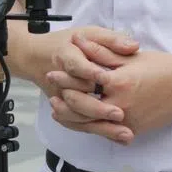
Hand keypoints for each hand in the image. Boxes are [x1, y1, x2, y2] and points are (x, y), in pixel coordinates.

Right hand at [17, 25, 138, 129]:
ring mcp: (61, 97)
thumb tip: (134, 46)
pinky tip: (118, 138)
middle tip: (120, 113)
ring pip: (79, 116)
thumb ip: (110, 39)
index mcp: (65, 55)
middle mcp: (60, 80)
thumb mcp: (89, 32)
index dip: (90, 72)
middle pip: (76, 98)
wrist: (36, 57)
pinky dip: (97, 132)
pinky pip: (79, 124)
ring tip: (126, 133)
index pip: (76, 66)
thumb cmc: (68, 43)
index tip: (106, 79)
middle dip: (98, 108)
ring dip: (101, 126)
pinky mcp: (65, 108)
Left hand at [45, 32, 171, 143]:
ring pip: (91, 124)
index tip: (53, 72)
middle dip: (64, 100)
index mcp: (119, 83)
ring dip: (72, 118)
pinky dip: (91, 127)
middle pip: (83, 108)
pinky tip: (81, 121)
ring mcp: (127, 121)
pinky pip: (106, 132)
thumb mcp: (130, 56)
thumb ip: (102, 52)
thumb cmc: (161, 67)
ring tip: (59, 110)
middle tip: (51, 94)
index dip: (66, 77)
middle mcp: (121, 105)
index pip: (84, 81)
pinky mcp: (134, 130)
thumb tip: (78, 41)